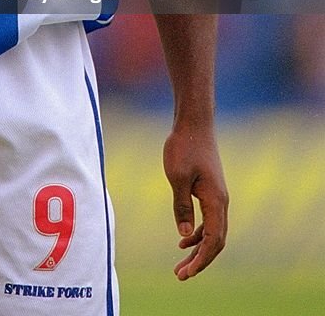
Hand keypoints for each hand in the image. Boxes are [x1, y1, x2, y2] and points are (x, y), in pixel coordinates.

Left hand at [163, 124, 227, 279]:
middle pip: (216, 241)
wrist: (194, 123)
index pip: (213, 241)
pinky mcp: (210, 189)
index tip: (185, 274)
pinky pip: (208, 219)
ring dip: (198, 249)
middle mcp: (221, 201)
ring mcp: (217, 195)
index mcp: (216, 201)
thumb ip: (181, 207)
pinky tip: (183, 239)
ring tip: (181, 264)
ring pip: (212, 231)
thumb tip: (184, 236)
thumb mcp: (177, 178)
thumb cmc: (184, 146)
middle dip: (200, 260)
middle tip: (181, 276)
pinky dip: (197, 233)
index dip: (200, 260)